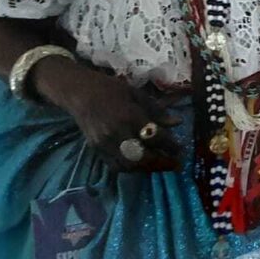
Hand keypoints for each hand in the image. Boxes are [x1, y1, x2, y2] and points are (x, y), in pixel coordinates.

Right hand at [62, 66, 181, 172]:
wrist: (79, 93)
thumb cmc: (111, 89)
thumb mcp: (138, 94)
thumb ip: (157, 111)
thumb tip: (177, 123)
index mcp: (129, 116)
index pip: (154, 137)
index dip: (170, 145)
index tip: (180, 149)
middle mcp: (116, 133)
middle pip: (142, 156)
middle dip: (161, 163)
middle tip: (175, 164)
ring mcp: (104, 144)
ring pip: (129, 165)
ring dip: (148, 168)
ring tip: (161, 166)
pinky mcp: (96, 150)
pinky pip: (116, 166)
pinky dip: (132, 169)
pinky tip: (143, 165)